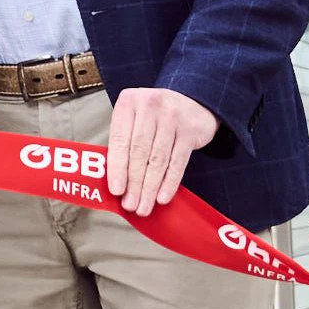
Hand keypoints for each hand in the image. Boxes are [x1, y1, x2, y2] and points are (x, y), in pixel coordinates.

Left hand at [106, 85, 221, 214]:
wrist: (192, 101)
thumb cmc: (153, 116)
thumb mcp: (134, 118)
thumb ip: (123, 143)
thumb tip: (115, 183)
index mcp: (128, 103)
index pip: (120, 140)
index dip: (116, 168)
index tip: (116, 191)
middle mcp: (150, 105)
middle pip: (139, 152)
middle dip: (134, 183)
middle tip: (130, 205)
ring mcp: (172, 116)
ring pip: (158, 160)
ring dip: (150, 188)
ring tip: (144, 207)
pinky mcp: (190, 129)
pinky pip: (178, 162)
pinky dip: (169, 183)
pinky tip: (162, 197)